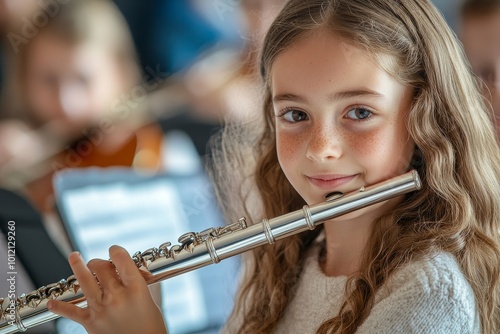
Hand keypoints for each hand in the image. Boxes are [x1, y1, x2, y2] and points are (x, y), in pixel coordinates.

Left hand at [47, 245, 167, 333]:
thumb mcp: (151, 300)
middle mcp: (117, 296)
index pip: (121, 258)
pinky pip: (70, 311)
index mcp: (136, 288)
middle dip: (99, 262)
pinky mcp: (90, 323)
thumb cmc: (151, 326)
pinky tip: (51, 302)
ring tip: (74, 256)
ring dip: (77, 265)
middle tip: (99, 264)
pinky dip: (59, 306)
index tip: (114, 251)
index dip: (116, 251)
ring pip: (84, 280)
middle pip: (101, 267)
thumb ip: (141, 283)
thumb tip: (134, 268)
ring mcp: (101, 309)